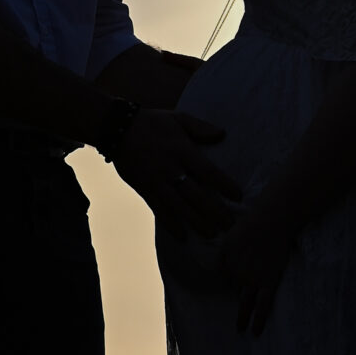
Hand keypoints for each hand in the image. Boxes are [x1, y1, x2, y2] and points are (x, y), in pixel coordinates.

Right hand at [111, 109, 240, 238]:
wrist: (118, 128)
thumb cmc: (152, 122)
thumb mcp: (178, 118)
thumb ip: (200, 128)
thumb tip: (222, 134)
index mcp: (183, 150)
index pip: (208, 172)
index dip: (224, 186)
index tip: (238, 196)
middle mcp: (171, 168)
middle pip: (196, 195)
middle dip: (215, 212)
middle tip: (230, 224)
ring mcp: (157, 181)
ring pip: (180, 207)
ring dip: (197, 223)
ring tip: (212, 235)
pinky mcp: (144, 189)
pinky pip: (159, 210)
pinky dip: (171, 225)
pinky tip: (182, 237)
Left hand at [219, 196, 295, 335]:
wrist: (272, 221)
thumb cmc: (254, 223)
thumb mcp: (232, 235)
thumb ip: (227, 250)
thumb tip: (224, 265)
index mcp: (225, 260)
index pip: (224, 275)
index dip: (232, 275)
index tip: (240, 275)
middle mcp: (236, 273)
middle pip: (233, 288)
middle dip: (236, 295)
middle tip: (235, 313)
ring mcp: (252, 280)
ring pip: (244, 303)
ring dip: (242, 317)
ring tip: (240, 329)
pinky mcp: (268, 282)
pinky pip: (262, 306)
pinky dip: (259, 320)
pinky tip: (255, 332)